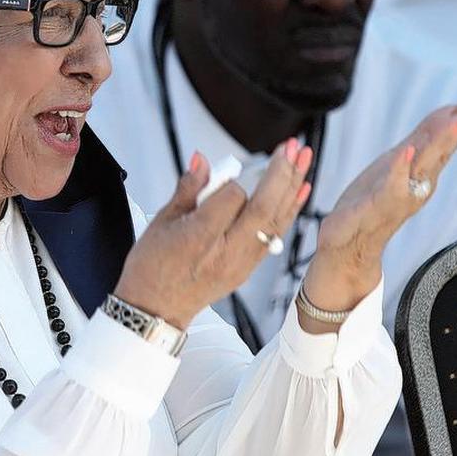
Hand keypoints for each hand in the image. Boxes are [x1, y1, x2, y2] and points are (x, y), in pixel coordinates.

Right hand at [115, 139, 313, 327]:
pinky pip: (275, 236)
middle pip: (264, 207)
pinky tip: (301, 190)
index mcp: (200, 237)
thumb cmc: (152, 266)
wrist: (155, 309)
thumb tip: (202, 159)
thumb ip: (188, 188)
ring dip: (293, 187)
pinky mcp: (248, 269)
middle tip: (292, 146)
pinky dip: (289, 211)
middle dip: (281, 173)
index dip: (231, 180)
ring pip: (275, 220)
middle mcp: (226, 252)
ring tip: (304, 158)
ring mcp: (241, 263)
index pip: (232, 196)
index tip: (224, 173)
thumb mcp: (162, 221)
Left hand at [305, 99, 456, 310]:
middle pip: (439, 152)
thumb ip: (420, 140)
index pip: (444, 143)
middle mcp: (417, 186)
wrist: (349, 242)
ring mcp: (400, 197)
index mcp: (421, 174)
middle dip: (456, 128)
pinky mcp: (378, 207)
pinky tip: (405, 152)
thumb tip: (448, 113)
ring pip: (422, 166)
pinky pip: (391, 187)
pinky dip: (399, 169)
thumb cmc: (374, 199)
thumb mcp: (398, 162)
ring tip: (452, 120)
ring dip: (437, 144)